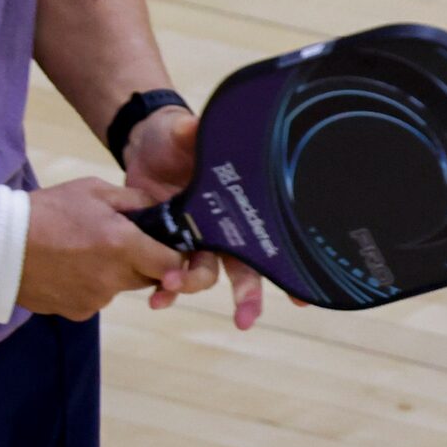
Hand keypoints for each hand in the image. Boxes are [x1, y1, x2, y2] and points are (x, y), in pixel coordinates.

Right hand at [17, 178, 184, 320]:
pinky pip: (97, 298)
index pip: (171, 264)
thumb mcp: (94, 190)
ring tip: (85, 250)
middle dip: (144, 260)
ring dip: (115, 272)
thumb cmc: (47, 211)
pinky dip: (92, 285)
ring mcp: (94, 299)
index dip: (175, 257)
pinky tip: (70, 267)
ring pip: (121, 287)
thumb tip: (160, 211)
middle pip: (148, 276)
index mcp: (122, 245)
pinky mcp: (77, 312)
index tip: (168, 246)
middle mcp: (113, 278)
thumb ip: (134, 201)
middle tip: (120, 240)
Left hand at [120, 108, 271, 329]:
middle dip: (247, 297)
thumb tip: (196, 126)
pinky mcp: (165, 243)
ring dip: (191, 288)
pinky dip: (163, 288)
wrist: (144, 145)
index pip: (269, 236)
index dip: (286, 265)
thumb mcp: (184, 131)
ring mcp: (195, 237)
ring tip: (171, 294)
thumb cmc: (175, 136)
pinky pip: (167, 272)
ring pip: (203, 274)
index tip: (302, 297)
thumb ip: (192, 132)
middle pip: (243, 267)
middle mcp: (223, 226)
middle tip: (246, 320)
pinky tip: (156, 299)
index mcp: (239, 202)